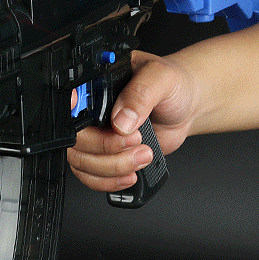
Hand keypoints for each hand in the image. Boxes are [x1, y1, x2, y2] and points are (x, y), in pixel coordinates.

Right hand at [67, 50, 198, 192]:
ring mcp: (94, 136)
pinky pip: (91, 176)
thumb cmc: (172, 85)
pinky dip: (109, 181)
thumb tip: (121, 120)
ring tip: (143, 157)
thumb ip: (140, 94)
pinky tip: (130, 175)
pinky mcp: (103, 156)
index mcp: (94, 86)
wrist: (186, 106)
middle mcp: (88, 112)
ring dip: (112, 168)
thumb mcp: (160, 78)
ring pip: (81, 162)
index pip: (71, 106)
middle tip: (137, 141)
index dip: (78, 119)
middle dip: (106, 148)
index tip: (104, 127)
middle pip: (75, 139)